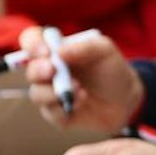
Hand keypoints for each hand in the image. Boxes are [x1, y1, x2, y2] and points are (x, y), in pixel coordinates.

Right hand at [19, 27, 142, 129]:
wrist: (126, 99)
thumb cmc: (112, 70)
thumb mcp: (105, 51)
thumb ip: (85, 47)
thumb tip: (59, 52)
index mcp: (55, 50)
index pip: (31, 40)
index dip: (32, 44)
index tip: (46, 52)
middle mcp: (48, 71)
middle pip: (29, 70)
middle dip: (38, 71)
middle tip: (53, 71)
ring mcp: (50, 93)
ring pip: (36, 94)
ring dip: (54, 92)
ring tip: (80, 89)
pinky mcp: (57, 114)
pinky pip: (50, 113)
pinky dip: (64, 108)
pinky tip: (82, 101)